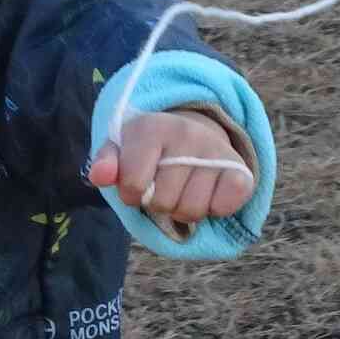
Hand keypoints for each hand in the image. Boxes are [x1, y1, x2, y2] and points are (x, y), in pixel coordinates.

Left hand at [89, 109, 254, 230]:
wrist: (193, 131)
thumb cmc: (150, 149)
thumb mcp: (122, 149)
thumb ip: (106, 163)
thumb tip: (99, 176)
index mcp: (152, 128)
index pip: (134, 184)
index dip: (131, 194)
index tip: (135, 184)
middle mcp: (187, 134)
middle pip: (163, 201)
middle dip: (158, 203)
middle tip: (163, 186)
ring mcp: (215, 150)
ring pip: (192, 210)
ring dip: (183, 210)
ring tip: (183, 189)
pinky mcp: (239, 169)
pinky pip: (223, 207)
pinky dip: (214, 209)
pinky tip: (207, 191)